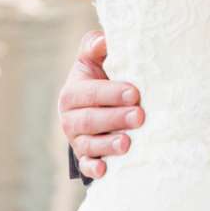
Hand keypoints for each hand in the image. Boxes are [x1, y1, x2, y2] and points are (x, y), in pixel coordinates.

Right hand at [59, 29, 143, 179]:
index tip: (134, 93)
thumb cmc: (100, 79)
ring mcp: (77, 140)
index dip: (111, 93)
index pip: (90, 93)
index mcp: (72, 93)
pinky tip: (105, 170)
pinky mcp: (84, 158)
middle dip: (115, 118)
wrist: (95, 108)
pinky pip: (86, 165)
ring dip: (108, 145)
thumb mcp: (93, 61)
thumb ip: (95, 47)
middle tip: (140, 116)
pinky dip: (93, 169)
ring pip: (89, 144)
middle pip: (90, 120)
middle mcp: (70, 118)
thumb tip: (103, 40)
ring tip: (128, 143)